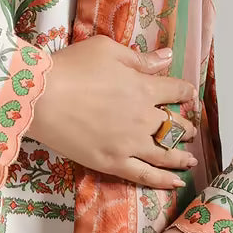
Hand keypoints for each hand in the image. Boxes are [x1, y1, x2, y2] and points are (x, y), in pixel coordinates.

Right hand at [28, 38, 199, 190]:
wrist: (41, 98)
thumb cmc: (71, 67)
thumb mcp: (106, 50)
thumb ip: (140, 58)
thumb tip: (167, 57)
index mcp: (144, 88)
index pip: (175, 90)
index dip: (185, 91)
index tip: (189, 94)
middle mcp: (143, 118)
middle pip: (175, 124)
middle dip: (186, 126)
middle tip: (191, 129)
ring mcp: (130, 144)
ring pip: (166, 153)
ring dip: (182, 154)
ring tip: (190, 157)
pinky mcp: (113, 163)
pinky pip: (145, 175)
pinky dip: (163, 180)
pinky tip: (176, 181)